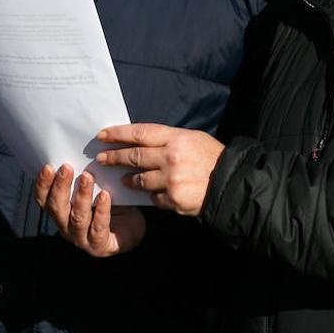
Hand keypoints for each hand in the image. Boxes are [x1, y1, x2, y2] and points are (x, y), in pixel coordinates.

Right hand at [34, 164, 145, 256]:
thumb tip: (80, 147)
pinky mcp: (99, 245)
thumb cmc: (110, 203)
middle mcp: (66, 226)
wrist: (132, 228)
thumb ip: (84, 174)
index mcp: (61, 212)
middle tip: (67, 168)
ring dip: (81, 196)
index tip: (48, 166)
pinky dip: (101, 210)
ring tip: (88, 177)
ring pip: (77, 217)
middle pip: (57, 208)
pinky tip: (105, 196)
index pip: (44, 199)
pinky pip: (98, 228)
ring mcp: (82, 238)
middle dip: (60, 187)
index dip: (43, 184)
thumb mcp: (94, 187)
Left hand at [94, 124, 224, 216]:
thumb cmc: (211, 158)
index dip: (118, 134)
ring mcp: (171, 180)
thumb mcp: (192, 138)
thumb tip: (141, 142)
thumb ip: (167, 140)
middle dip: (114, 157)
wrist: (231, 184)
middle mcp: (171, 157)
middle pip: (133, 156)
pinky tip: (154, 193)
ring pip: (138, 180)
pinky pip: (153, 197)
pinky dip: (152, 195)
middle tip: (101, 158)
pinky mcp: (173, 199)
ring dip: (128, 179)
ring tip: (123, 179)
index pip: (139, 133)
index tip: (102, 135)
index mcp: (176, 138)